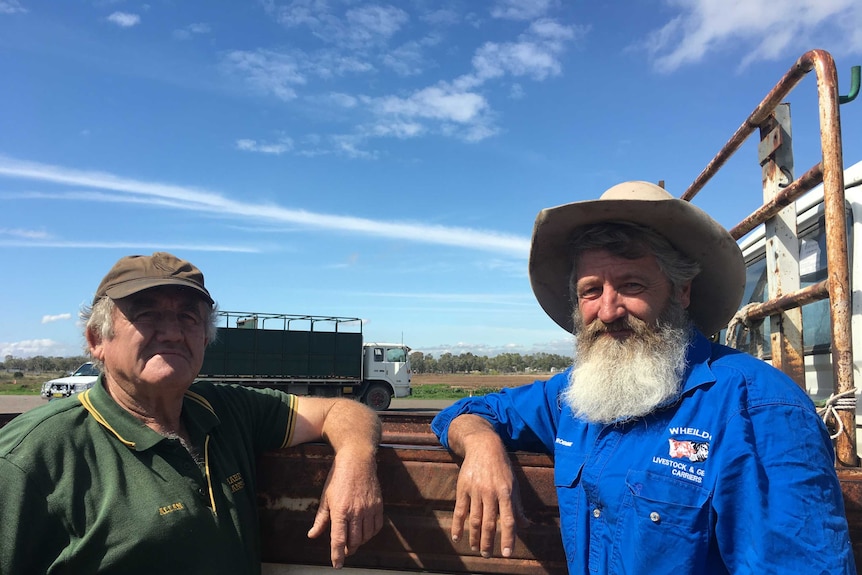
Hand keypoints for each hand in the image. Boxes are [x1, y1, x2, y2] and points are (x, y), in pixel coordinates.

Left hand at [307, 450, 383, 568]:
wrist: (357, 460)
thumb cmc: (338, 477)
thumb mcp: (326, 497)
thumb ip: (321, 519)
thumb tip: (312, 535)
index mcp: (340, 510)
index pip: (339, 540)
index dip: (337, 555)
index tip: (337, 565)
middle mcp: (356, 512)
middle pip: (354, 541)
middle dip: (349, 549)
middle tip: (345, 550)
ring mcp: (369, 508)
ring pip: (366, 536)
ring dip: (359, 542)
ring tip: (354, 540)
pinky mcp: (378, 505)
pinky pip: (376, 526)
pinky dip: (371, 533)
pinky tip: (365, 531)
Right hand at [451, 433, 528, 558]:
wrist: (484, 446)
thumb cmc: (502, 466)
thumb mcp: (514, 484)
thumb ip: (518, 506)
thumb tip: (526, 525)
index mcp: (506, 493)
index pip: (508, 520)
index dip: (508, 538)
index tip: (506, 554)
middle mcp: (491, 493)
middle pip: (489, 523)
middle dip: (488, 542)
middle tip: (487, 556)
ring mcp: (475, 491)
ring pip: (474, 520)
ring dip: (475, 537)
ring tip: (476, 548)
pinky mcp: (463, 488)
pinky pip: (459, 511)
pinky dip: (457, 526)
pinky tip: (457, 537)